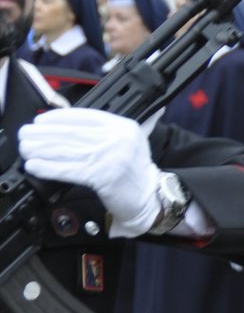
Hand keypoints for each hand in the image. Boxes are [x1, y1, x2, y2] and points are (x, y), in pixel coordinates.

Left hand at [18, 109, 161, 236]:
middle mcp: (119, 138)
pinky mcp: (102, 176)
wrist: (149, 197)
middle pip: (71, 132)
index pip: (85, 116)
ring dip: (40, 149)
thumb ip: (108, 128)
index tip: (40, 121)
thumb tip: (68, 122)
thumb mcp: (130, 141)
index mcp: (124, 126)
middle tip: (25, 135)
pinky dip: (48, 168)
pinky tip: (35, 166)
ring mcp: (111, 157)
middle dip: (43, 134)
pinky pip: (68, 170)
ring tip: (25, 149)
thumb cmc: (134, 171)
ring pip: (67, 150)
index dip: (57, 117)